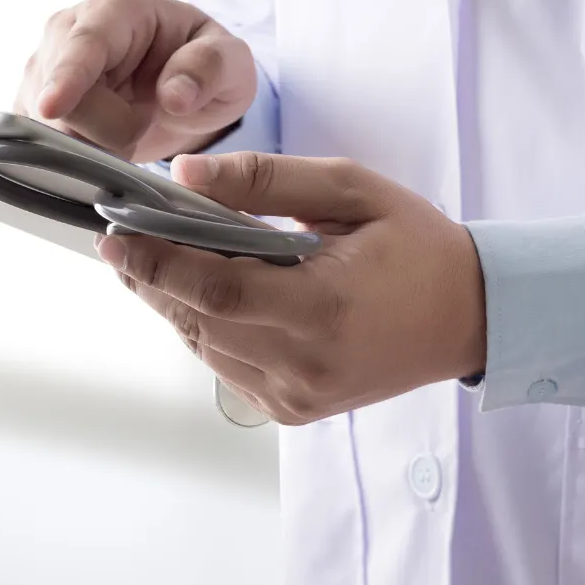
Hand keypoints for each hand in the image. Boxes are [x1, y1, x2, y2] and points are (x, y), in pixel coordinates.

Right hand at [14, 0, 256, 161]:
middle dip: (107, 127)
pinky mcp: (33, 100)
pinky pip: (35, 138)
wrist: (182, 88)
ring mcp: (45, 66)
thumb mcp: (231, 61)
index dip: (68, 76)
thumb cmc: (205, 65)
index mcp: (118, 8)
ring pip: (44, 122)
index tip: (54, 106)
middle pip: (63, 94)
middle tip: (146, 121)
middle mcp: (69, 29)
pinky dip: (70, 152)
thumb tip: (175, 95)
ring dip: (92, 142)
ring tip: (128, 123)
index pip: (86, 43)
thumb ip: (211, 68)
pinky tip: (100, 140)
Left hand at [95, 152, 486, 424]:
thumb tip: (187, 176)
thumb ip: (268, 180)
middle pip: (198, 322)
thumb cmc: (415, 244)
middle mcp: (304, 363)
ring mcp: (297, 396)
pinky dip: (204, 328)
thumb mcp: (350, 190)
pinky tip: (203, 293)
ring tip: (152, 259)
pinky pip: (227, 366)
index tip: (115, 234)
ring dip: (172, 302)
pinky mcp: (296, 409)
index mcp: (322, 307)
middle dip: (151, 278)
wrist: (469, 315)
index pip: (214, 290)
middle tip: (120, 241)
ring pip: (206, 347)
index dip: (156, 262)